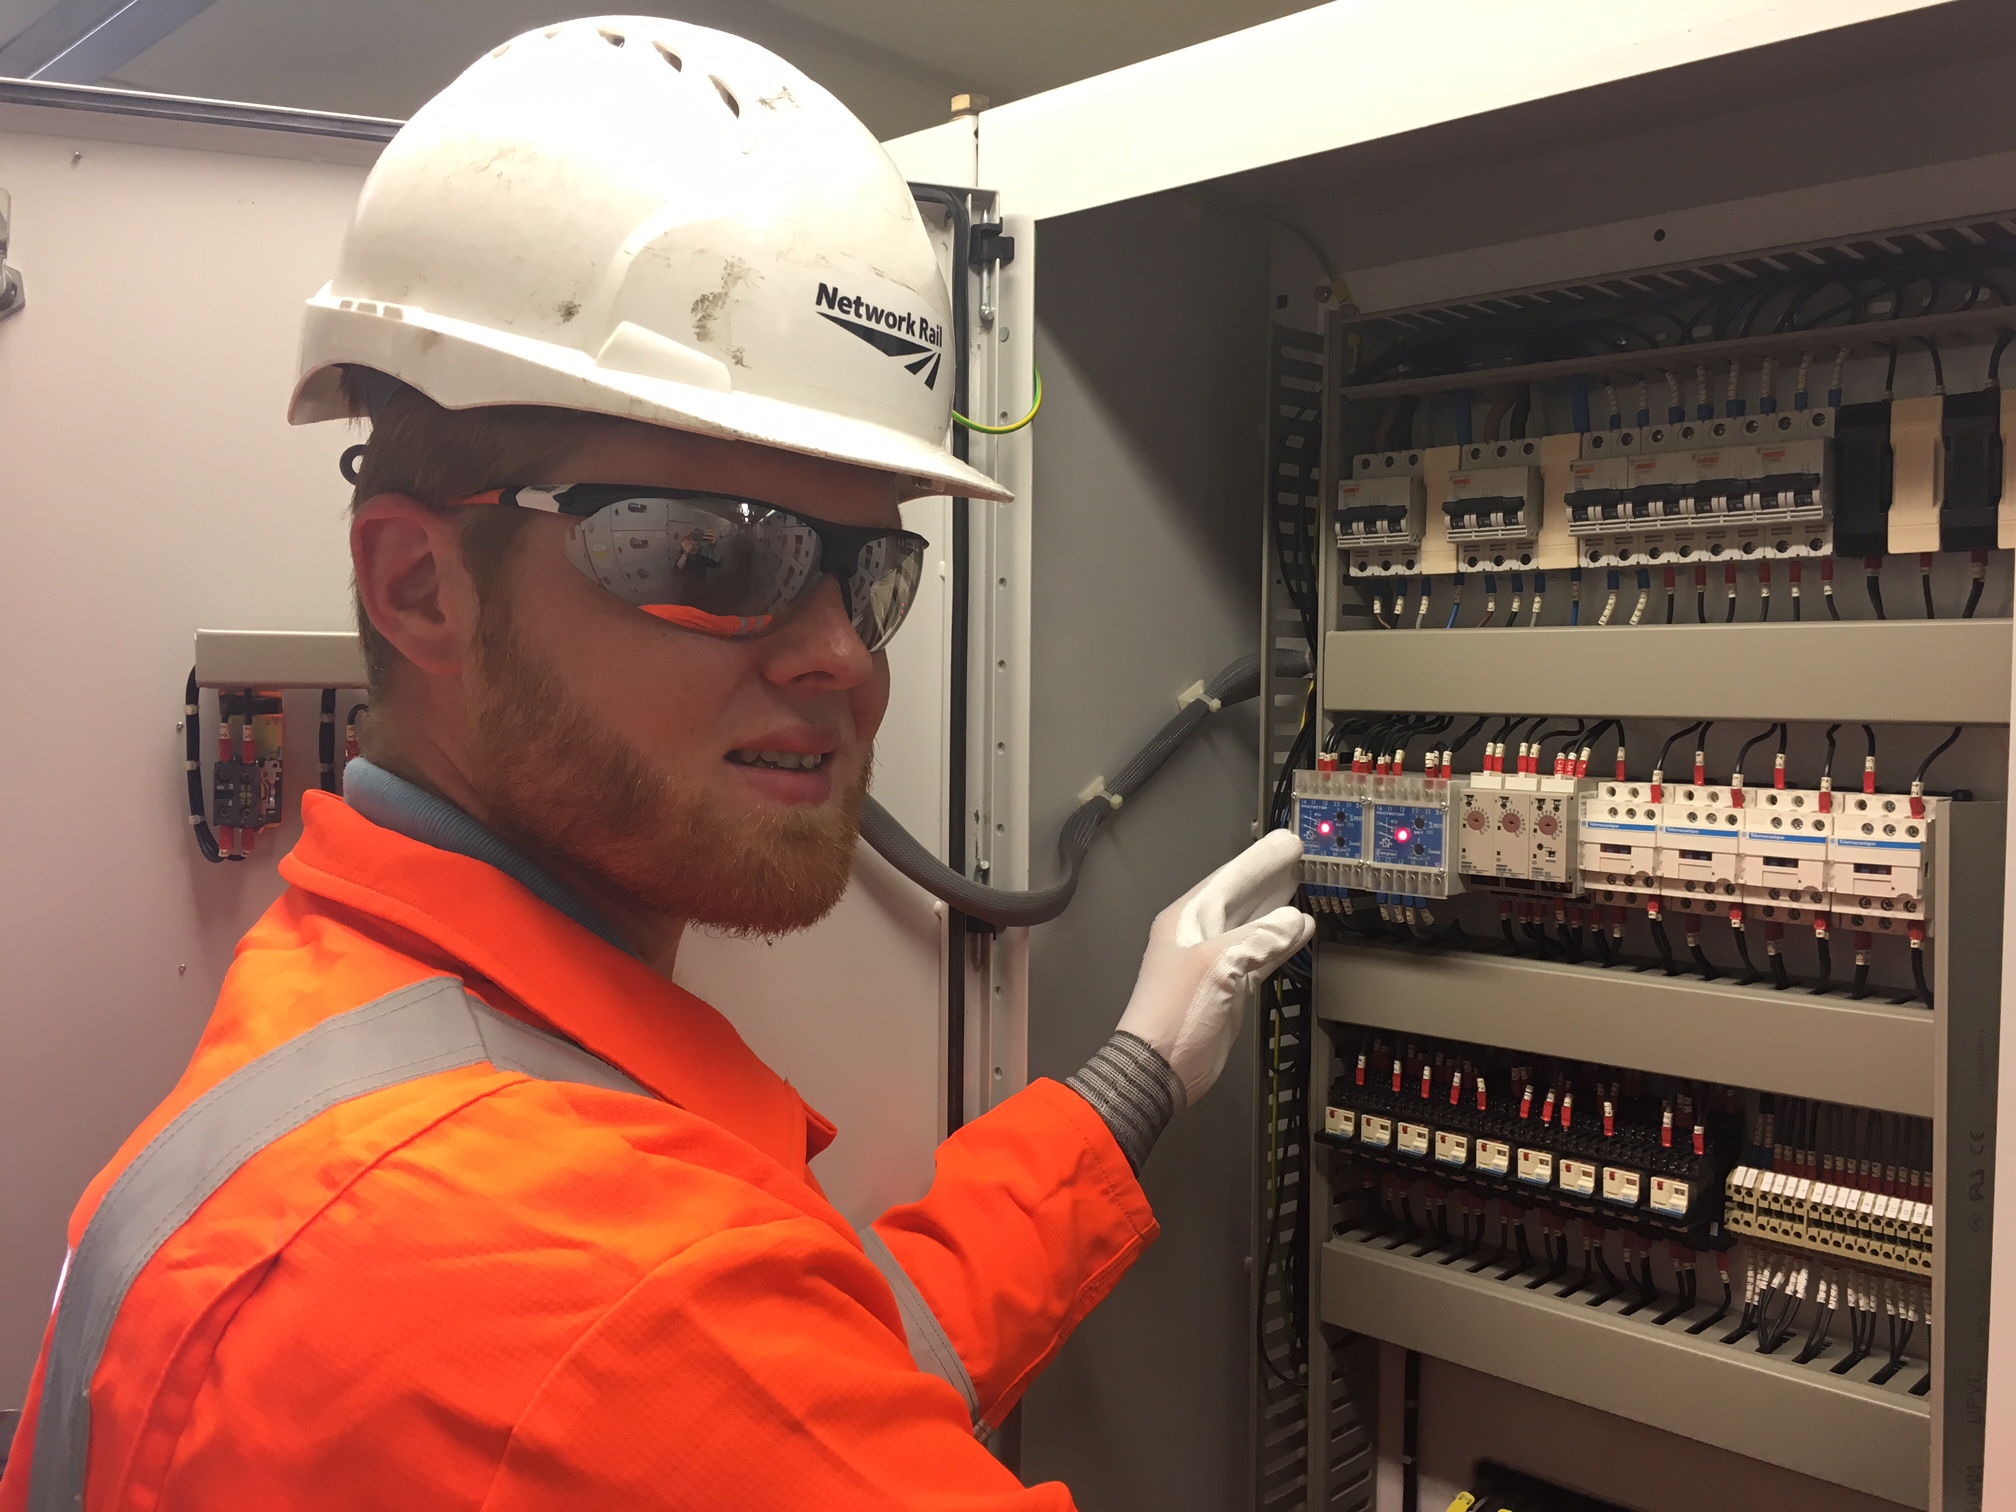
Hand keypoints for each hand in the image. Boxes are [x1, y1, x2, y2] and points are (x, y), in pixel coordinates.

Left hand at [1113, 829, 1313, 1108]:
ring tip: (1301, 884)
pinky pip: (1259, 954)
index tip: (1290, 843)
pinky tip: (1299, 932)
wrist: (1159, 1068)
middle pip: (1242, 895)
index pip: (1231, 877)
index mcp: (1188, 918)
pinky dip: (1279, 942)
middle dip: (1271, 876)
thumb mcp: (1217, 966)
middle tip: (1298, 855)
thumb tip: (1295, 921)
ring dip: (1277, 906)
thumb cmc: (1174, 1013)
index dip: (1261, 860)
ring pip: (1252, 923)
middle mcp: (1200, 933)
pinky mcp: (1228, 986)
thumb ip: (1258, 939)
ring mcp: (1214, 960)